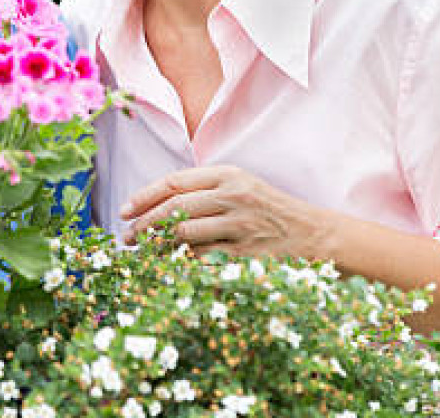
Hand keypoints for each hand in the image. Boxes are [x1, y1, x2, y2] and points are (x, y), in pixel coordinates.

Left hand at [120, 165, 335, 258]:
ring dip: (156, 246)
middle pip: (173, 208)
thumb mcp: (241, 186)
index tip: (124, 210)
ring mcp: (238, 225)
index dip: (143, 196)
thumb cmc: (271, 210)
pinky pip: (200, 258)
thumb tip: (157, 205)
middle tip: (127, 237)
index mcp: (228, 174)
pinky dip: (181, 262)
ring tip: (144, 252)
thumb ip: (204, 190)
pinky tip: (169, 265)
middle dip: (143, 224)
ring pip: (183, 234)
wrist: (315, 234)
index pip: (173, 182)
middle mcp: (232, 195)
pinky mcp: (244, 253)